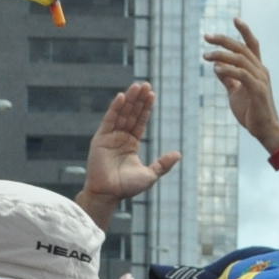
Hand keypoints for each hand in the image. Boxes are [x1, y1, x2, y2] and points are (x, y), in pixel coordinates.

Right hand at [82, 83, 180, 202]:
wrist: (109, 194)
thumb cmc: (128, 188)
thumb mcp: (150, 175)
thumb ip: (163, 164)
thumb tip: (179, 154)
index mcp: (131, 144)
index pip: (140, 121)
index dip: (146, 108)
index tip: (152, 94)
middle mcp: (120, 138)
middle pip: (131, 114)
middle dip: (139, 99)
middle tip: (146, 84)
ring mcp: (110, 137)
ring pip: (121, 114)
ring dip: (129, 99)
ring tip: (137, 86)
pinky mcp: (100, 138)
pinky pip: (109, 120)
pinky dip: (115, 108)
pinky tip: (122, 97)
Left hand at [203, 19, 278, 151]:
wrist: (265, 130)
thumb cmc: (251, 112)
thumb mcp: (235, 92)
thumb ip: (228, 78)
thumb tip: (216, 66)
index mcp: (257, 69)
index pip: (252, 45)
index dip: (245, 30)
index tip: (235, 18)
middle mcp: (260, 70)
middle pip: (242, 48)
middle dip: (223, 40)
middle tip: (206, 36)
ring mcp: (261, 80)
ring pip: (240, 59)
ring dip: (221, 55)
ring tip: (205, 56)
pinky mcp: (258, 90)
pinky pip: (242, 75)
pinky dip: (228, 70)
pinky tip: (216, 69)